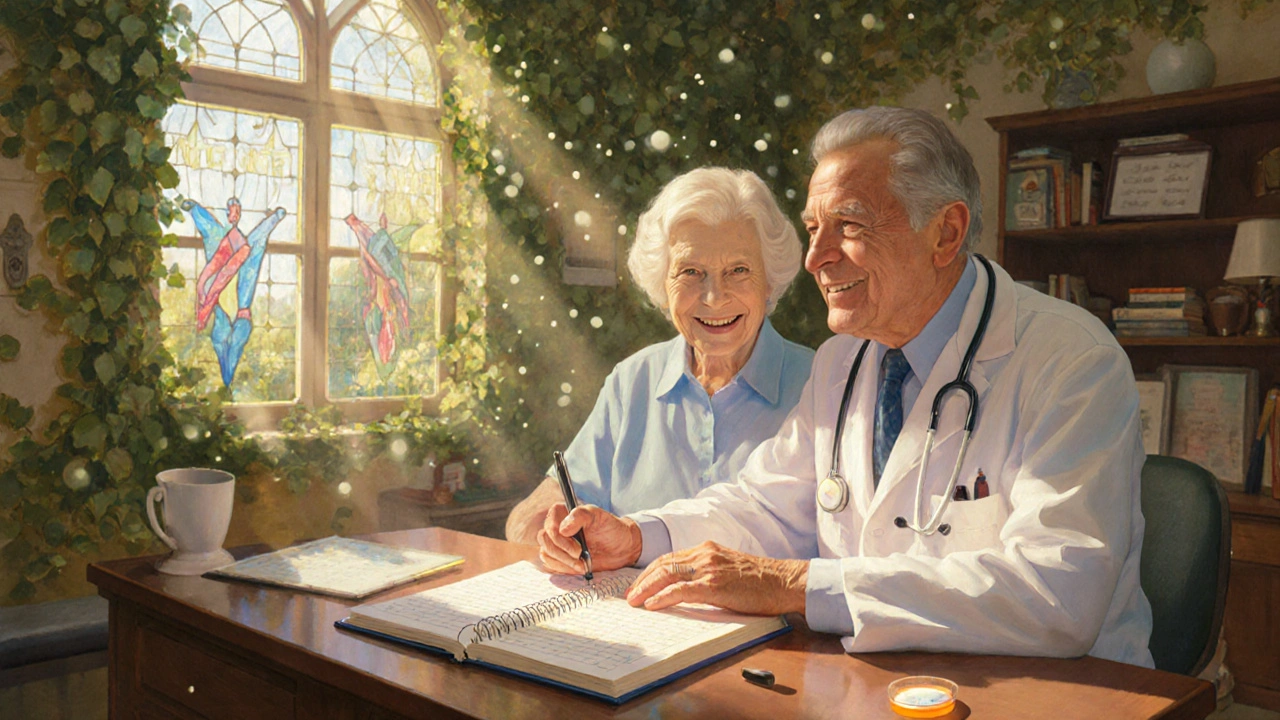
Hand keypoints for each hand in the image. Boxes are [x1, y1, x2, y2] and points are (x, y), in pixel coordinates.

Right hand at [537, 504, 641, 573]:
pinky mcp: (559, 558)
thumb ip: (580, 515)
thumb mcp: (599, 516)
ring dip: (563, 561)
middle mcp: (556, 528)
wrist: (620, 548)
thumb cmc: (610, 528)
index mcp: (563, 513)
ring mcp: (556, 544)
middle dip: (562, 551)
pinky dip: (563, 568)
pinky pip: (550, 565)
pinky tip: (579, 567)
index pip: (549, 522)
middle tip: (580, 554)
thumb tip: (562, 529)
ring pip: (546, 553)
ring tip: (581, 564)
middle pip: (544, 539)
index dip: (559, 536)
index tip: (577, 545)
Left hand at [626, 541, 808, 614]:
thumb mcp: (729, 569)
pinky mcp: (714, 585)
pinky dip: (663, 597)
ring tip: (634, 602)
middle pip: (663, 564)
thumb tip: (685, 589)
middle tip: (629, 595)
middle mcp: (704, 554)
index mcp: (707, 549)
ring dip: (646, 589)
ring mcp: (709, 568)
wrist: (783, 581)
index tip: (638, 585)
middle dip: (642, 581)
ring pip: (667, 574)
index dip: (650, 572)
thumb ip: (707, 572)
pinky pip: (681, 590)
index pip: (669, 558)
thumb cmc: (760, 581)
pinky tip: (652, 605)